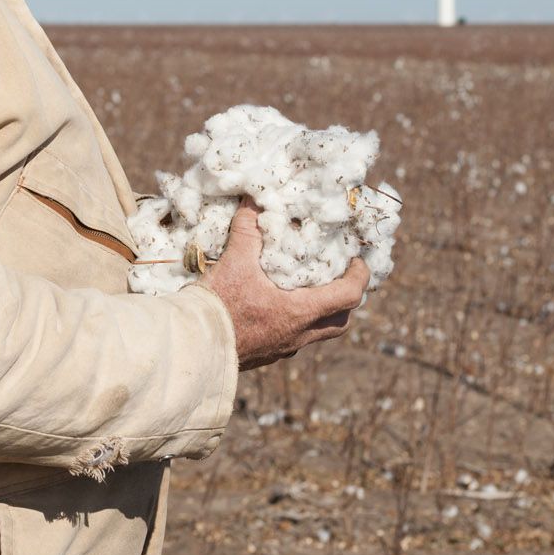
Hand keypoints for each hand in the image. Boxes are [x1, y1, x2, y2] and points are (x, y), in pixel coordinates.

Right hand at [196, 202, 369, 370]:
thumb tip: (254, 201)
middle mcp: (298, 335)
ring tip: (308, 288)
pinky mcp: (266, 353)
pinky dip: (295, 319)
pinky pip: (293, 337)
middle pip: (339, 321)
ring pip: (317, 332)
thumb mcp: (234, 262)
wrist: (193, 346)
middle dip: (345, 298)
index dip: (360, 276)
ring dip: (321, 311)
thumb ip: (248, 230)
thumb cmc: (218, 307)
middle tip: (339, 276)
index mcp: (299, 313)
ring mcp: (282, 348)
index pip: (348, 296)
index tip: (358, 260)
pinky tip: (276, 304)